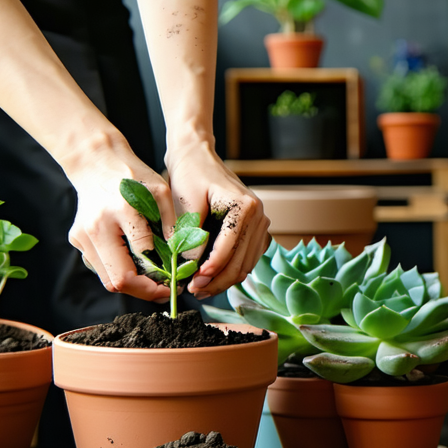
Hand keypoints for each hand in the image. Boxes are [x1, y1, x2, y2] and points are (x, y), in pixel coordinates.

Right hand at [66, 151, 176, 300]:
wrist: (95, 162)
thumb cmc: (132, 175)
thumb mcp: (161, 191)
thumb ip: (171, 222)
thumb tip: (180, 256)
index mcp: (121, 211)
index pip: (142, 256)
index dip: (161, 275)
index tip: (176, 281)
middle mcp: (97, 227)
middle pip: (119, 279)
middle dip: (144, 292)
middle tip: (165, 292)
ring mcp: (82, 236)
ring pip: (107, 280)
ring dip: (132, 286)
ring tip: (153, 283)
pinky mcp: (77, 240)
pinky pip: (100, 268)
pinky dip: (119, 273)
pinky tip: (135, 268)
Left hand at [165, 143, 270, 297]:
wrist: (198, 157)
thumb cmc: (190, 175)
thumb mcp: (187, 204)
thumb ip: (191, 236)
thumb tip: (188, 268)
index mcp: (245, 207)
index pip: (229, 249)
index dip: (210, 270)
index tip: (191, 283)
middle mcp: (259, 215)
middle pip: (241, 262)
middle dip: (217, 281)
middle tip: (194, 291)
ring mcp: (261, 223)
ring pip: (245, 265)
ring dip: (224, 280)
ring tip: (200, 289)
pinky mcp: (256, 230)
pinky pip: (246, 258)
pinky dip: (230, 270)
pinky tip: (211, 278)